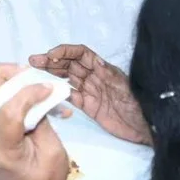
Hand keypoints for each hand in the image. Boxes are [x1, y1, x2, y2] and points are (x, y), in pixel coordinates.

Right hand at [32, 44, 150, 143]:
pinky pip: (71, 97)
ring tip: (34, 72)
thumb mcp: (126, 87)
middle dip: (52, 60)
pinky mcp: (89, 107)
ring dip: (51, 73)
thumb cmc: (139, 105)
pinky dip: (59, 92)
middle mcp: (95, 78)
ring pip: (67, 79)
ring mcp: (91, 92)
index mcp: (104, 69)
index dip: (65, 52)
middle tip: (33, 61)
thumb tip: (95, 61)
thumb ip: (109, 75)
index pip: (81, 54)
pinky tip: (47, 90)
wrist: (146, 127)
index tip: (50, 54)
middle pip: (70, 65)